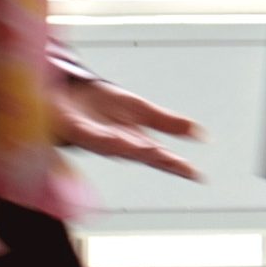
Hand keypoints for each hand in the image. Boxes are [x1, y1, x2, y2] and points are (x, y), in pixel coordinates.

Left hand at [52, 73, 204, 181]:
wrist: (65, 92)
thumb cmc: (98, 107)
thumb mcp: (141, 111)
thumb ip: (168, 123)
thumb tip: (200, 133)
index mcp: (132, 141)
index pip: (159, 156)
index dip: (177, 166)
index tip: (196, 174)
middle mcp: (114, 143)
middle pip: (140, 153)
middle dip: (158, 159)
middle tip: (179, 166)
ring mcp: (93, 136)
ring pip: (115, 147)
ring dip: (132, 149)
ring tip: (152, 150)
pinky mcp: (72, 126)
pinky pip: (88, 134)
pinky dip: (102, 138)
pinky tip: (115, 137)